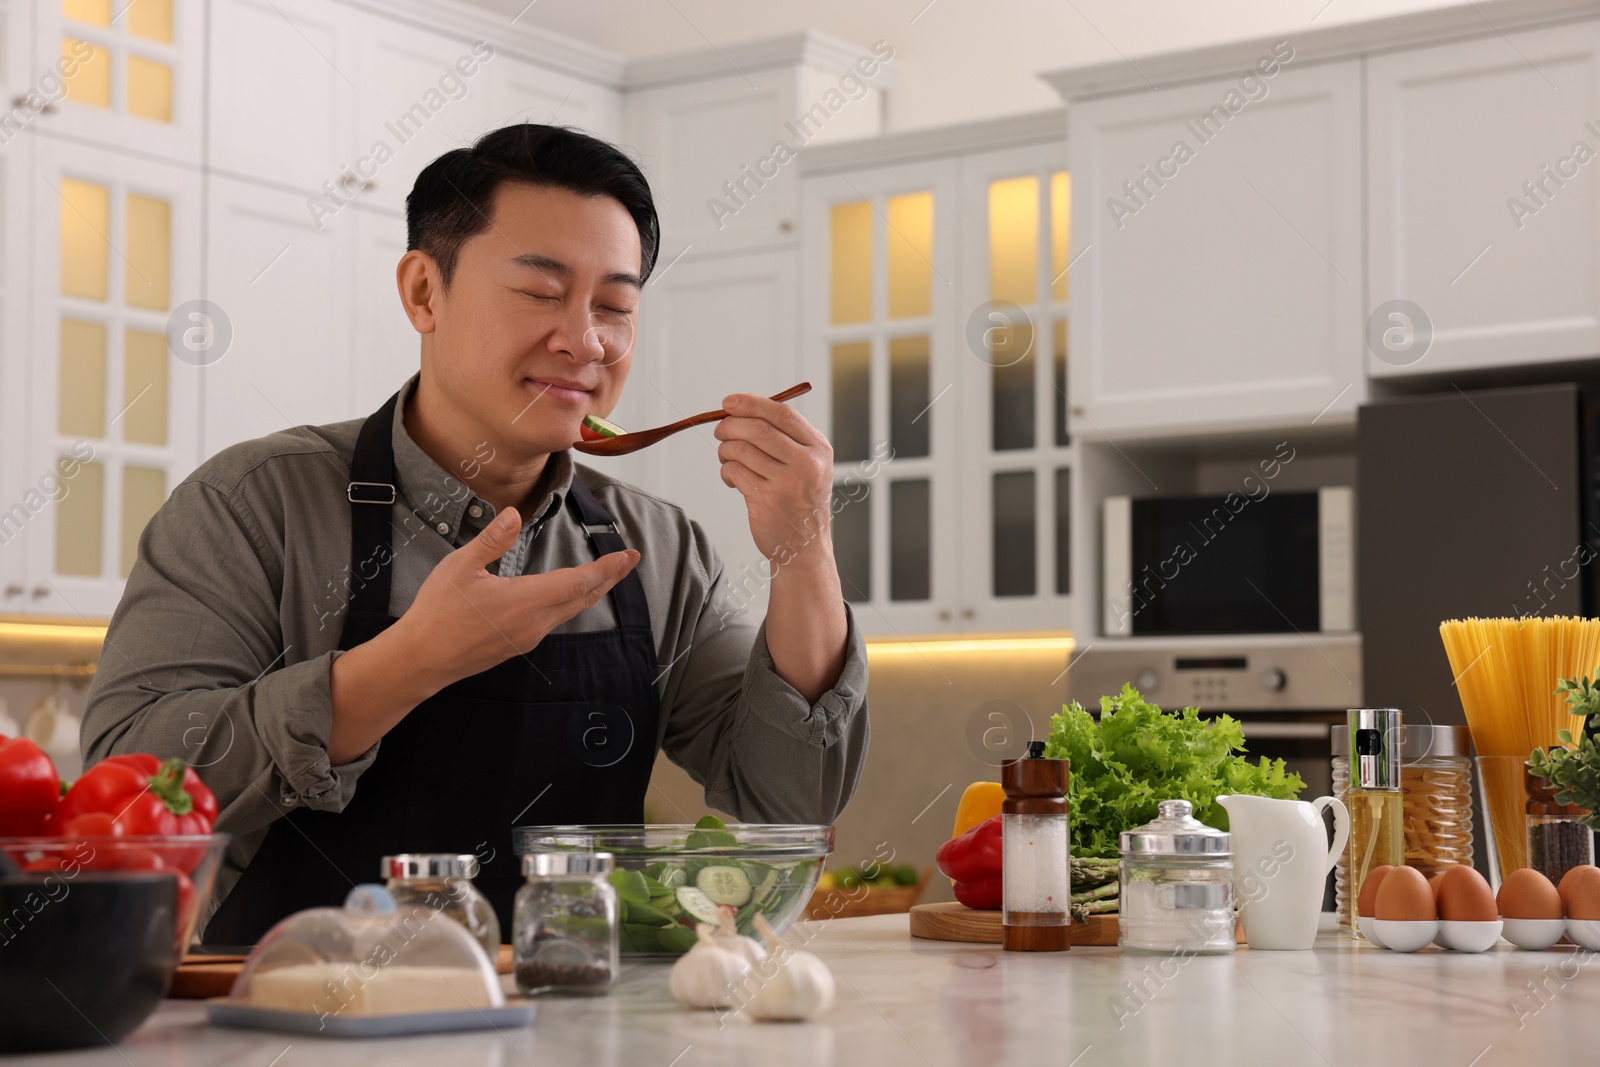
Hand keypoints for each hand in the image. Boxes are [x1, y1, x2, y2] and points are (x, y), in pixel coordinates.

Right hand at [390, 507, 639, 689]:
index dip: (607, 567)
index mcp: (526, 600)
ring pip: (570, 611)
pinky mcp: (518, 645)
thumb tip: (514, 513)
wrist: (421, 660)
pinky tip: (567, 595)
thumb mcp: (460, 567)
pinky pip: (554, 620)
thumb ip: (491, 539)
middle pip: (583, 597)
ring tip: (606, 574)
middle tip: (629, 560)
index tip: (628, 555)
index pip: (579, 581)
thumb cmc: (437, 612)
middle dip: (609, 577)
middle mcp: (535, 622)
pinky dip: (570, 603)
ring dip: (591, 590)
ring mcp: (528, 637)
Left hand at [714, 393, 833, 564]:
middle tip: (721, 430)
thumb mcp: (809, 465)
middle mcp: (806, 465)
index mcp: (819, 449)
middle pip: (758, 429)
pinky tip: (731, 478)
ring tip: (726, 456)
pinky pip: (734, 472)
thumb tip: (742, 408)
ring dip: (725, 449)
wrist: (804, 546)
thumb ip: (785, 436)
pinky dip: (726, 471)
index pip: (782, 414)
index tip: (729, 402)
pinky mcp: (766, 501)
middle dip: (731, 425)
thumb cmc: (801, 500)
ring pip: (741, 450)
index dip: (751, 403)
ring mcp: (786, 484)